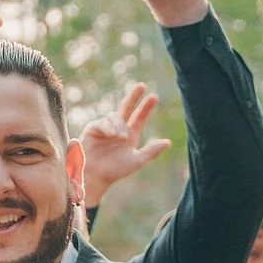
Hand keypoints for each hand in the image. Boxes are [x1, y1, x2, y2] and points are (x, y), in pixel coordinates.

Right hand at [79, 83, 170, 204]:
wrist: (94, 177)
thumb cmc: (115, 171)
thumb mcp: (136, 161)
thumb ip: (151, 151)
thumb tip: (169, 142)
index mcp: (130, 135)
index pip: (139, 117)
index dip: (146, 107)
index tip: (154, 96)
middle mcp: (118, 128)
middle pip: (127, 107)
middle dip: (134, 96)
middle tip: (142, 85)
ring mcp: (105, 127)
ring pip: (115, 116)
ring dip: (120, 125)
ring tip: (122, 137)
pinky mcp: (93, 129)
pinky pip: (102, 122)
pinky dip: (109, 127)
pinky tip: (112, 135)